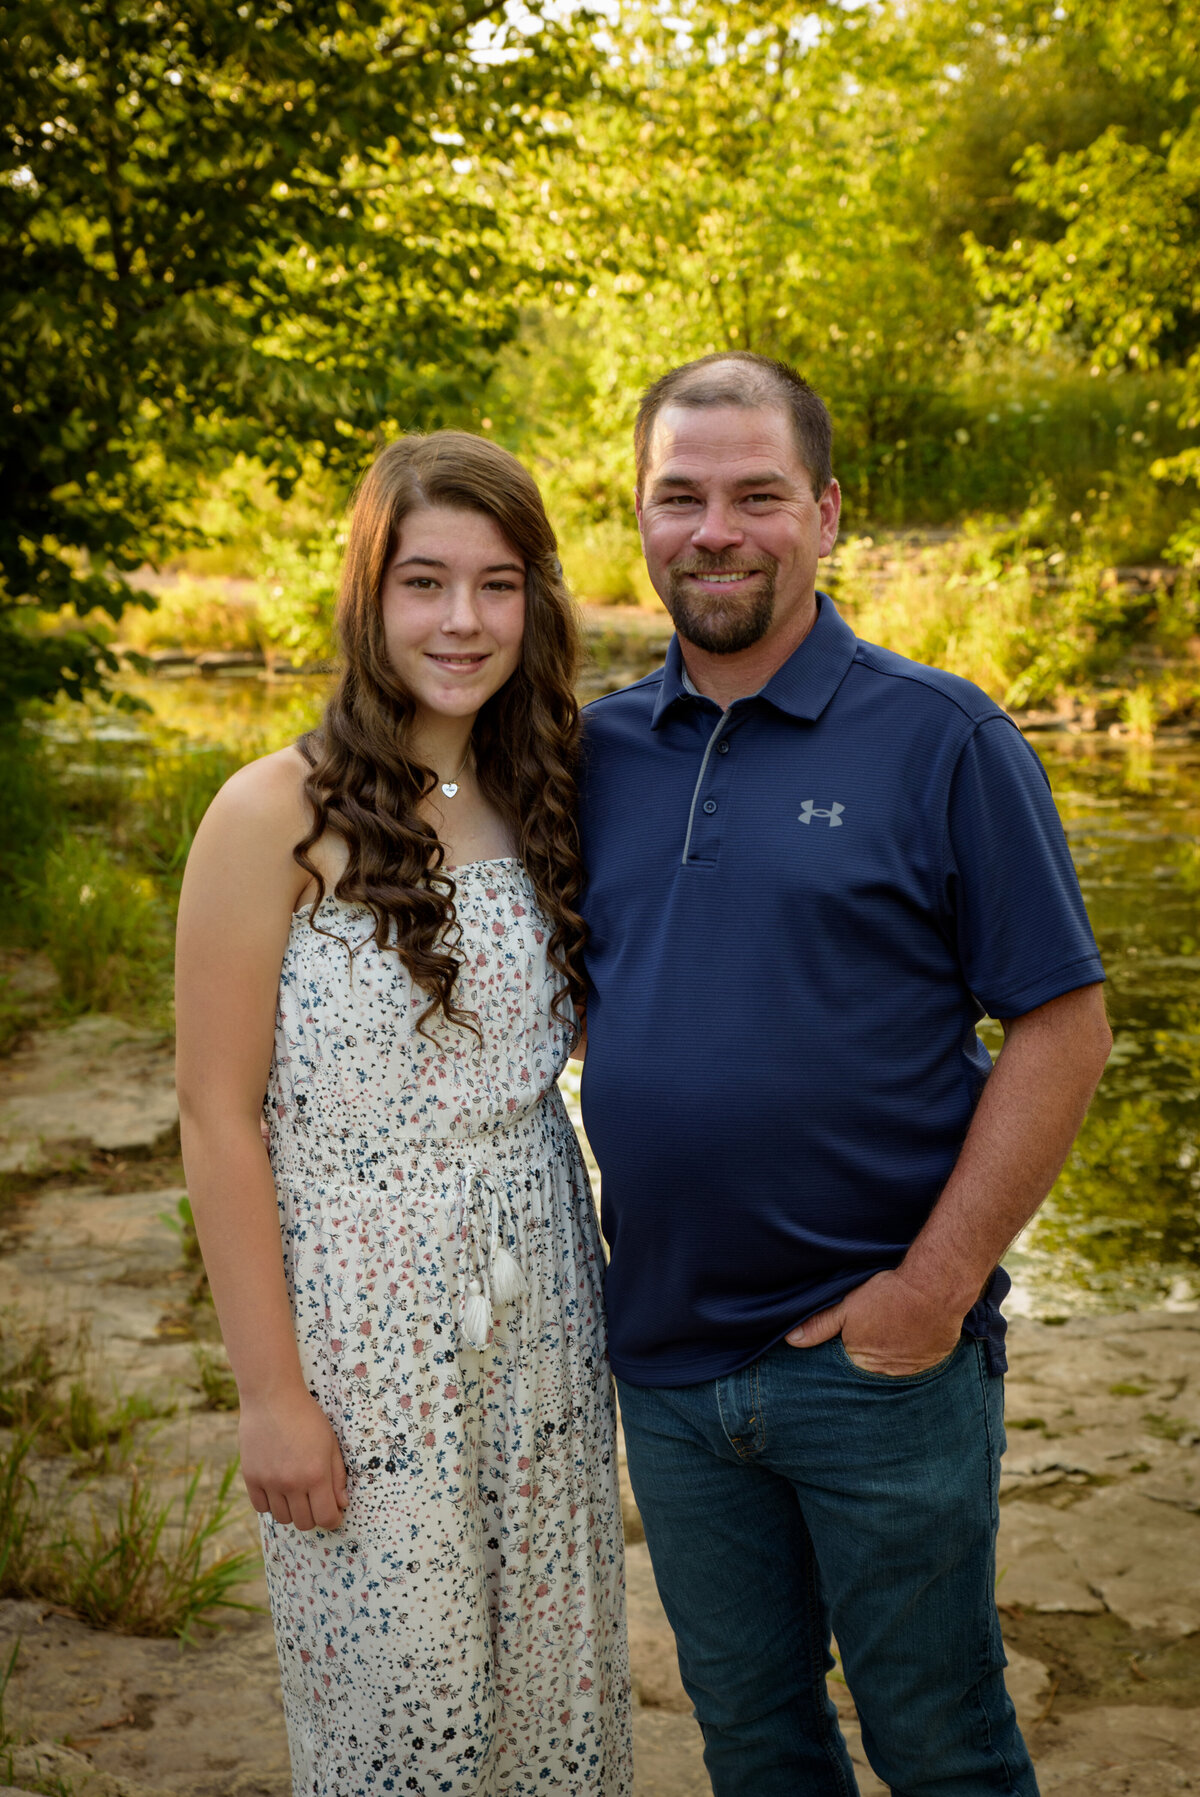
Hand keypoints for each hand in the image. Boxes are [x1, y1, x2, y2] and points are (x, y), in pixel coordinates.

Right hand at [239, 1386, 348, 1529]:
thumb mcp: (330, 1443)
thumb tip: (341, 1504)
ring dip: (292, 1510)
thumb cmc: (307, 1417)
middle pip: (304, 1523)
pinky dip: (271, 1503)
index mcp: (316, 1474)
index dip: (333, 1520)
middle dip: (314, 1515)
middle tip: (314, 1500)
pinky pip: (262, 1508)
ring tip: (295, 1491)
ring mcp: (269, 1482)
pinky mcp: (251, 1478)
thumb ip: (337, 1476)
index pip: (326, 1517)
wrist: (272, 1398)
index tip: (333, 1514)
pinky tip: (277, 1487)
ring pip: (283, 1518)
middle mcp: (292, 1483)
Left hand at [785, 1268, 963, 1375]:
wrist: (934, 1289)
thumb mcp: (847, 1306)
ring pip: (897, 1368)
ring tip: (892, 1333)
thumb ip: (820, 1325)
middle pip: (872, 1370)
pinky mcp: (934, 1361)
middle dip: (870, 1356)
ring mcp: (914, 1370)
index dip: (846, 1352)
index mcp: (863, 1363)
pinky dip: (915, 1352)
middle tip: (875, 1334)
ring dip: (893, 1356)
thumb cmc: (888, 1296)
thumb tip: (792, 1340)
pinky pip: (920, 1363)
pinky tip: (913, 1335)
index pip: (847, 1368)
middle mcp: (888, 1374)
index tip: (851, 1338)